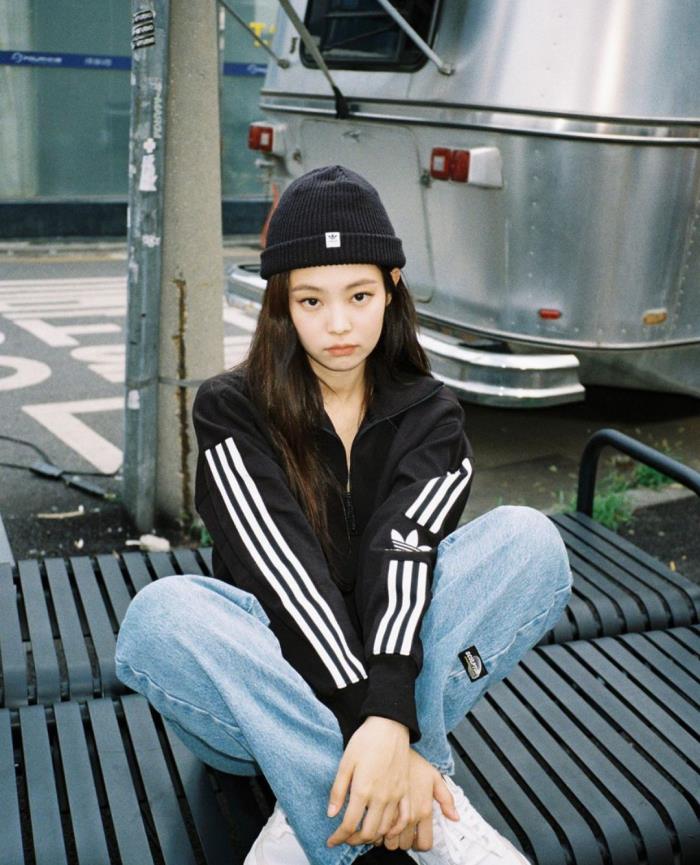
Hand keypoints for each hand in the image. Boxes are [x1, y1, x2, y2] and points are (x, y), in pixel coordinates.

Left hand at [326, 716, 409, 847]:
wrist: (389, 725)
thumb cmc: (365, 740)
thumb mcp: (345, 762)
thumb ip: (338, 790)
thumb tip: (331, 814)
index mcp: (363, 790)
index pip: (349, 825)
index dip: (338, 837)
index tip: (331, 840)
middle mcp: (381, 797)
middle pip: (368, 833)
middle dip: (354, 840)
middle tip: (345, 837)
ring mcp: (396, 795)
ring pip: (385, 829)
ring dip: (372, 836)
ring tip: (362, 832)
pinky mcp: (405, 791)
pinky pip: (403, 819)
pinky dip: (394, 829)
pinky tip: (385, 829)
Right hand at [382, 750, 458, 851]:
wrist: (392, 749)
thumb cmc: (412, 761)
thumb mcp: (434, 777)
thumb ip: (446, 799)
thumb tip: (455, 817)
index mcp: (424, 811)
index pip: (424, 843)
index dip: (420, 844)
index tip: (415, 837)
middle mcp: (410, 816)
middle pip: (405, 845)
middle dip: (402, 840)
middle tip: (400, 830)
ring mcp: (393, 814)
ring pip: (389, 843)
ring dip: (388, 838)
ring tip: (389, 826)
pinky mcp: (377, 809)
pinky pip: (376, 833)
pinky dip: (377, 831)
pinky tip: (379, 821)